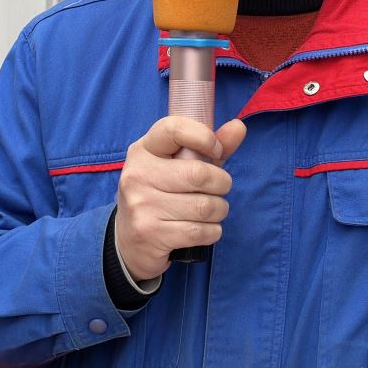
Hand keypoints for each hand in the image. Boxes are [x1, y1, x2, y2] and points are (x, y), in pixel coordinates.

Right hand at [114, 116, 247, 280]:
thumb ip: (208, 146)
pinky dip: (212, 231)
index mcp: (143, 150)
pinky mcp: (149, 233)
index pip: (174, 129)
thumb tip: (239, 127)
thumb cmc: (161, 195)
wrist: (129, 240)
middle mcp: (137, 174)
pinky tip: (204, 229)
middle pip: (199, 174)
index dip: (205, 137)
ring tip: (211, 211)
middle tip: (219, 190)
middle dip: (222, 184)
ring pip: (204, 206)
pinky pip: (200, 231)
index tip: (217, 151)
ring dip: (219, 210)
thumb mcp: (179, 166)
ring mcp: (141, 205)